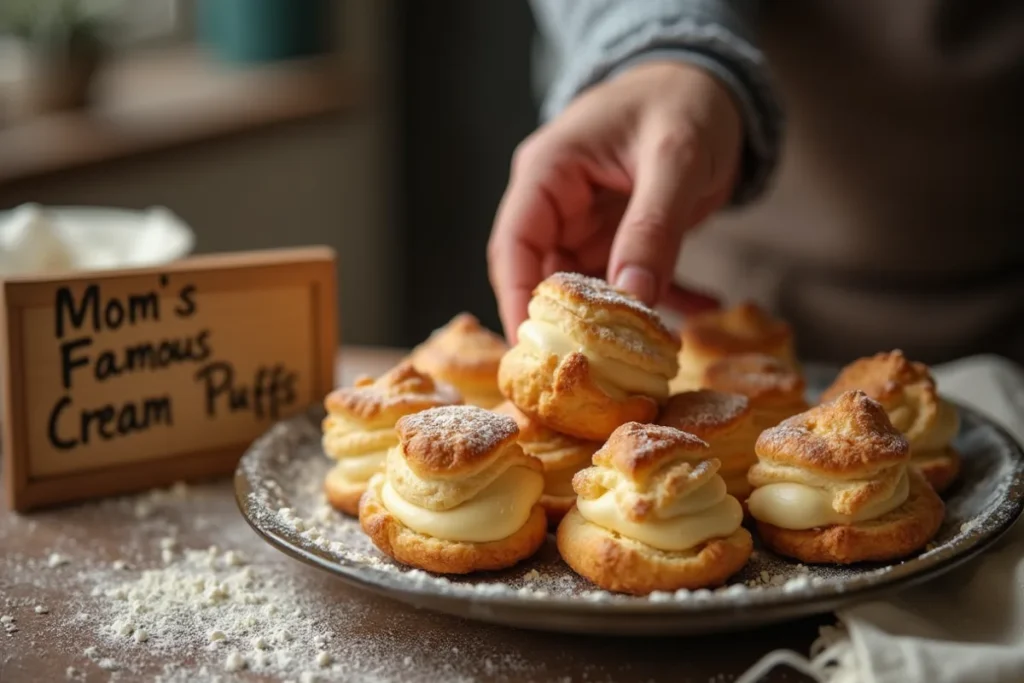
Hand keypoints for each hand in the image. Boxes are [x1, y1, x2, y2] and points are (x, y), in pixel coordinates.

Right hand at [487, 61, 742, 340]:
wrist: (712, 80)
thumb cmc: (685, 100)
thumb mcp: (675, 157)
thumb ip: (653, 225)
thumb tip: (632, 298)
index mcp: (549, 172)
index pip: (514, 244)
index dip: (516, 300)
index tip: (532, 351)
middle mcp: (559, 201)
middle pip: (542, 274)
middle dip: (564, 324)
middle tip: (588, 371)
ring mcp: (589, 221)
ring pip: (585, 287)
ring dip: (613, 322)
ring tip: (648, 354)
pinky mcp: (621, 234)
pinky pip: (629, 278)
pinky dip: (660, 299)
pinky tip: (699, 312)